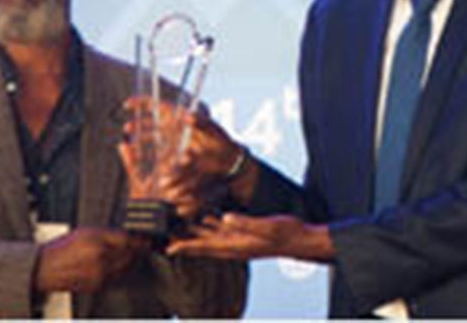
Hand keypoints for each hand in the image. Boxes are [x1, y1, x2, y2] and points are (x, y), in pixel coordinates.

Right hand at [34, 227, 148, 292]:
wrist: (45, 269)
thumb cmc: (63, 248)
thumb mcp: (86, 232)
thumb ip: (108, 234)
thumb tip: (128, 236)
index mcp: (96, 243)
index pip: (127, 241)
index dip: (140, 239)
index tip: (146, 238)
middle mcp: (99, 260)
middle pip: (129, 255)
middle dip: (139, 249)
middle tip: (145, 244)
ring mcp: (98, 275)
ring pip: (125, 267)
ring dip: (133, 260)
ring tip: (136, 253)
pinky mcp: (97, 285)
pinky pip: (116, 277)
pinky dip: (123, 270)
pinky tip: (123, 264)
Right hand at [119, 97, 245, 218]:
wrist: (228, 160)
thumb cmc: (221, 141)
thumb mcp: (212, 129)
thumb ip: (201, 122)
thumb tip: (188, 117)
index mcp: (181, 117)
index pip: (159, 105)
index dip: (144, 102)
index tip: (129, 104)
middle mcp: (176, 127)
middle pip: (152, 122)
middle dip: (138, 124)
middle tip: (128, 128)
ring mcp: (175, 141)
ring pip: (153, 137)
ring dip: (141, 139)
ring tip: (131, 144)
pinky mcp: (176, 154)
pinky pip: (159, 152)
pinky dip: (150, 154)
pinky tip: (142, 158)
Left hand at [166, 213, 334, 262]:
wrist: (301, 239)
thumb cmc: (285, 233)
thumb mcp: (266, 226)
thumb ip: (244, 223)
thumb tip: (225, 217)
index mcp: (236, 245)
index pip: (205, 247)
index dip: (186, 247)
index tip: (168, 248)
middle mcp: (234, 244)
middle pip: (202, 244)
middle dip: (183, 241)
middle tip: (165, 237)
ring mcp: (239, 239)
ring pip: (210, 237)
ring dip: (194, 233)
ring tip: (178, 228)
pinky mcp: (245, 232)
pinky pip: (222, 230)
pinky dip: (210, 225)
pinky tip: (205, 218)